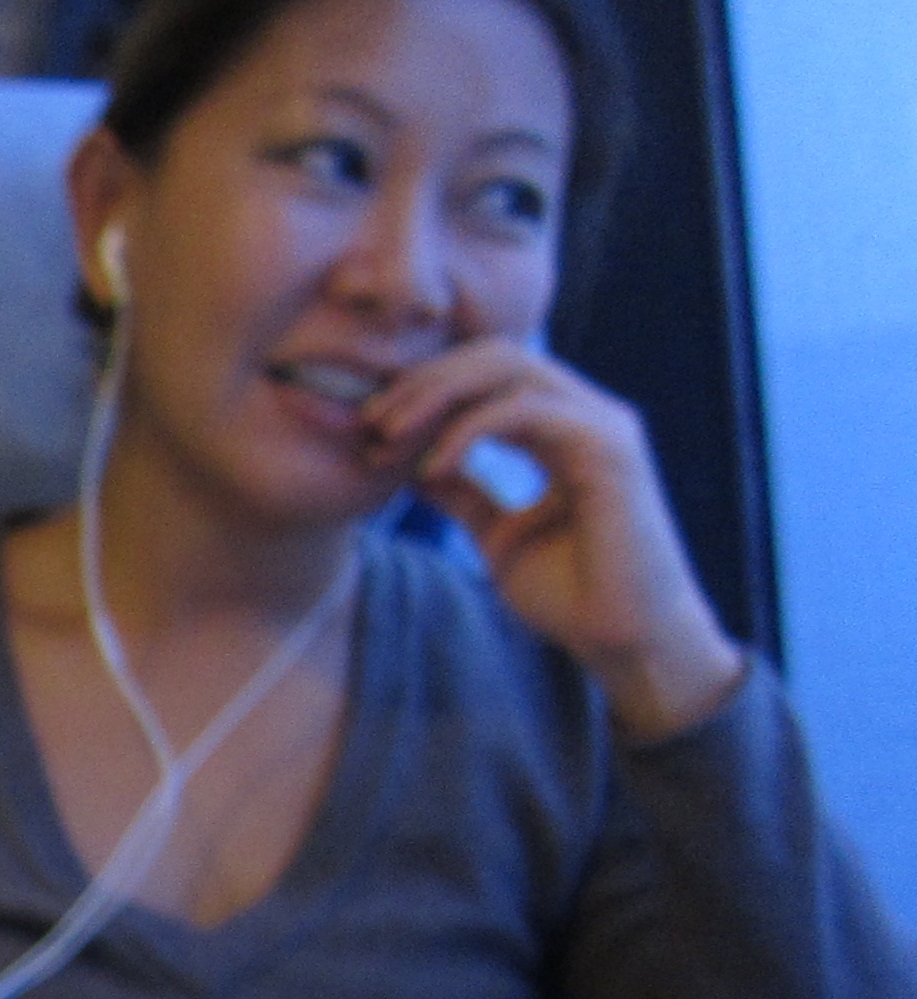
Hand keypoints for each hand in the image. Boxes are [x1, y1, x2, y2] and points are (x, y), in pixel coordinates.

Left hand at [359, 338, 745, 743]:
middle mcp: (590, 414)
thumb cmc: (573, 596)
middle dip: (425, 381)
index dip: (428, 390)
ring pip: (509, 368)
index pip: (491, 374)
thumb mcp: (498, 536)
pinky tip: (431, 468)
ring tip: (387, 438)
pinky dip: (468, 432)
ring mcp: (604, 425)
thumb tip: (414, 466)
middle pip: (495, 356)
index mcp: (567, 428)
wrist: (627, 642)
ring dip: (437, 396)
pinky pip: (524, 411)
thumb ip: (465, 495)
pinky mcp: (608, 449)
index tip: (372, 431)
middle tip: (370, 422)